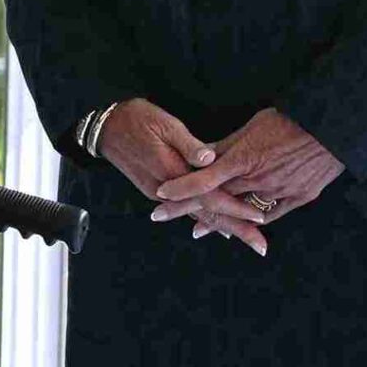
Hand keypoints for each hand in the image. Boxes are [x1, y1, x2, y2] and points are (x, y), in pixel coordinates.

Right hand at [97, 96, 266, 255]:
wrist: (105, 128)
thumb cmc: (137, 119)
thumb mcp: (165, 125)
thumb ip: (189, 145)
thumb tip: (211, 159)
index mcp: (171, 172)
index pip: (210, 197)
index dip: (236, 209)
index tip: (260, 219)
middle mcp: (165, 190)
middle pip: (206, 215)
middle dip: (236, 230)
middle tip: (261, 246)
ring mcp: (159, 193)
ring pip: (196, 215)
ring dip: (222, 228)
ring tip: (246, 238)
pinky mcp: (156, 190)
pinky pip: (186, 209)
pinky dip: (204, 219)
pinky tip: (217, 226)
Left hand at [151, 109, 343, 253]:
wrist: (335, 126)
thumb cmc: (291, 120)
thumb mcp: (252, 127)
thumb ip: (225, 145)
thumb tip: (201, 155)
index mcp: (243, 159)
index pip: (203, 179)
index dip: (180, 189)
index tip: (160, 196)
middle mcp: (258, 179)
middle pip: (217, 200)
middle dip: (190, 209)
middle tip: (163, 216)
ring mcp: (280, 191)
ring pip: (241, 211)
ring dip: (219, 221)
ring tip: (198, 228)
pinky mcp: (300, 197)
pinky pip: (271, 213)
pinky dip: (253, 221)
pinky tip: (239, 227)